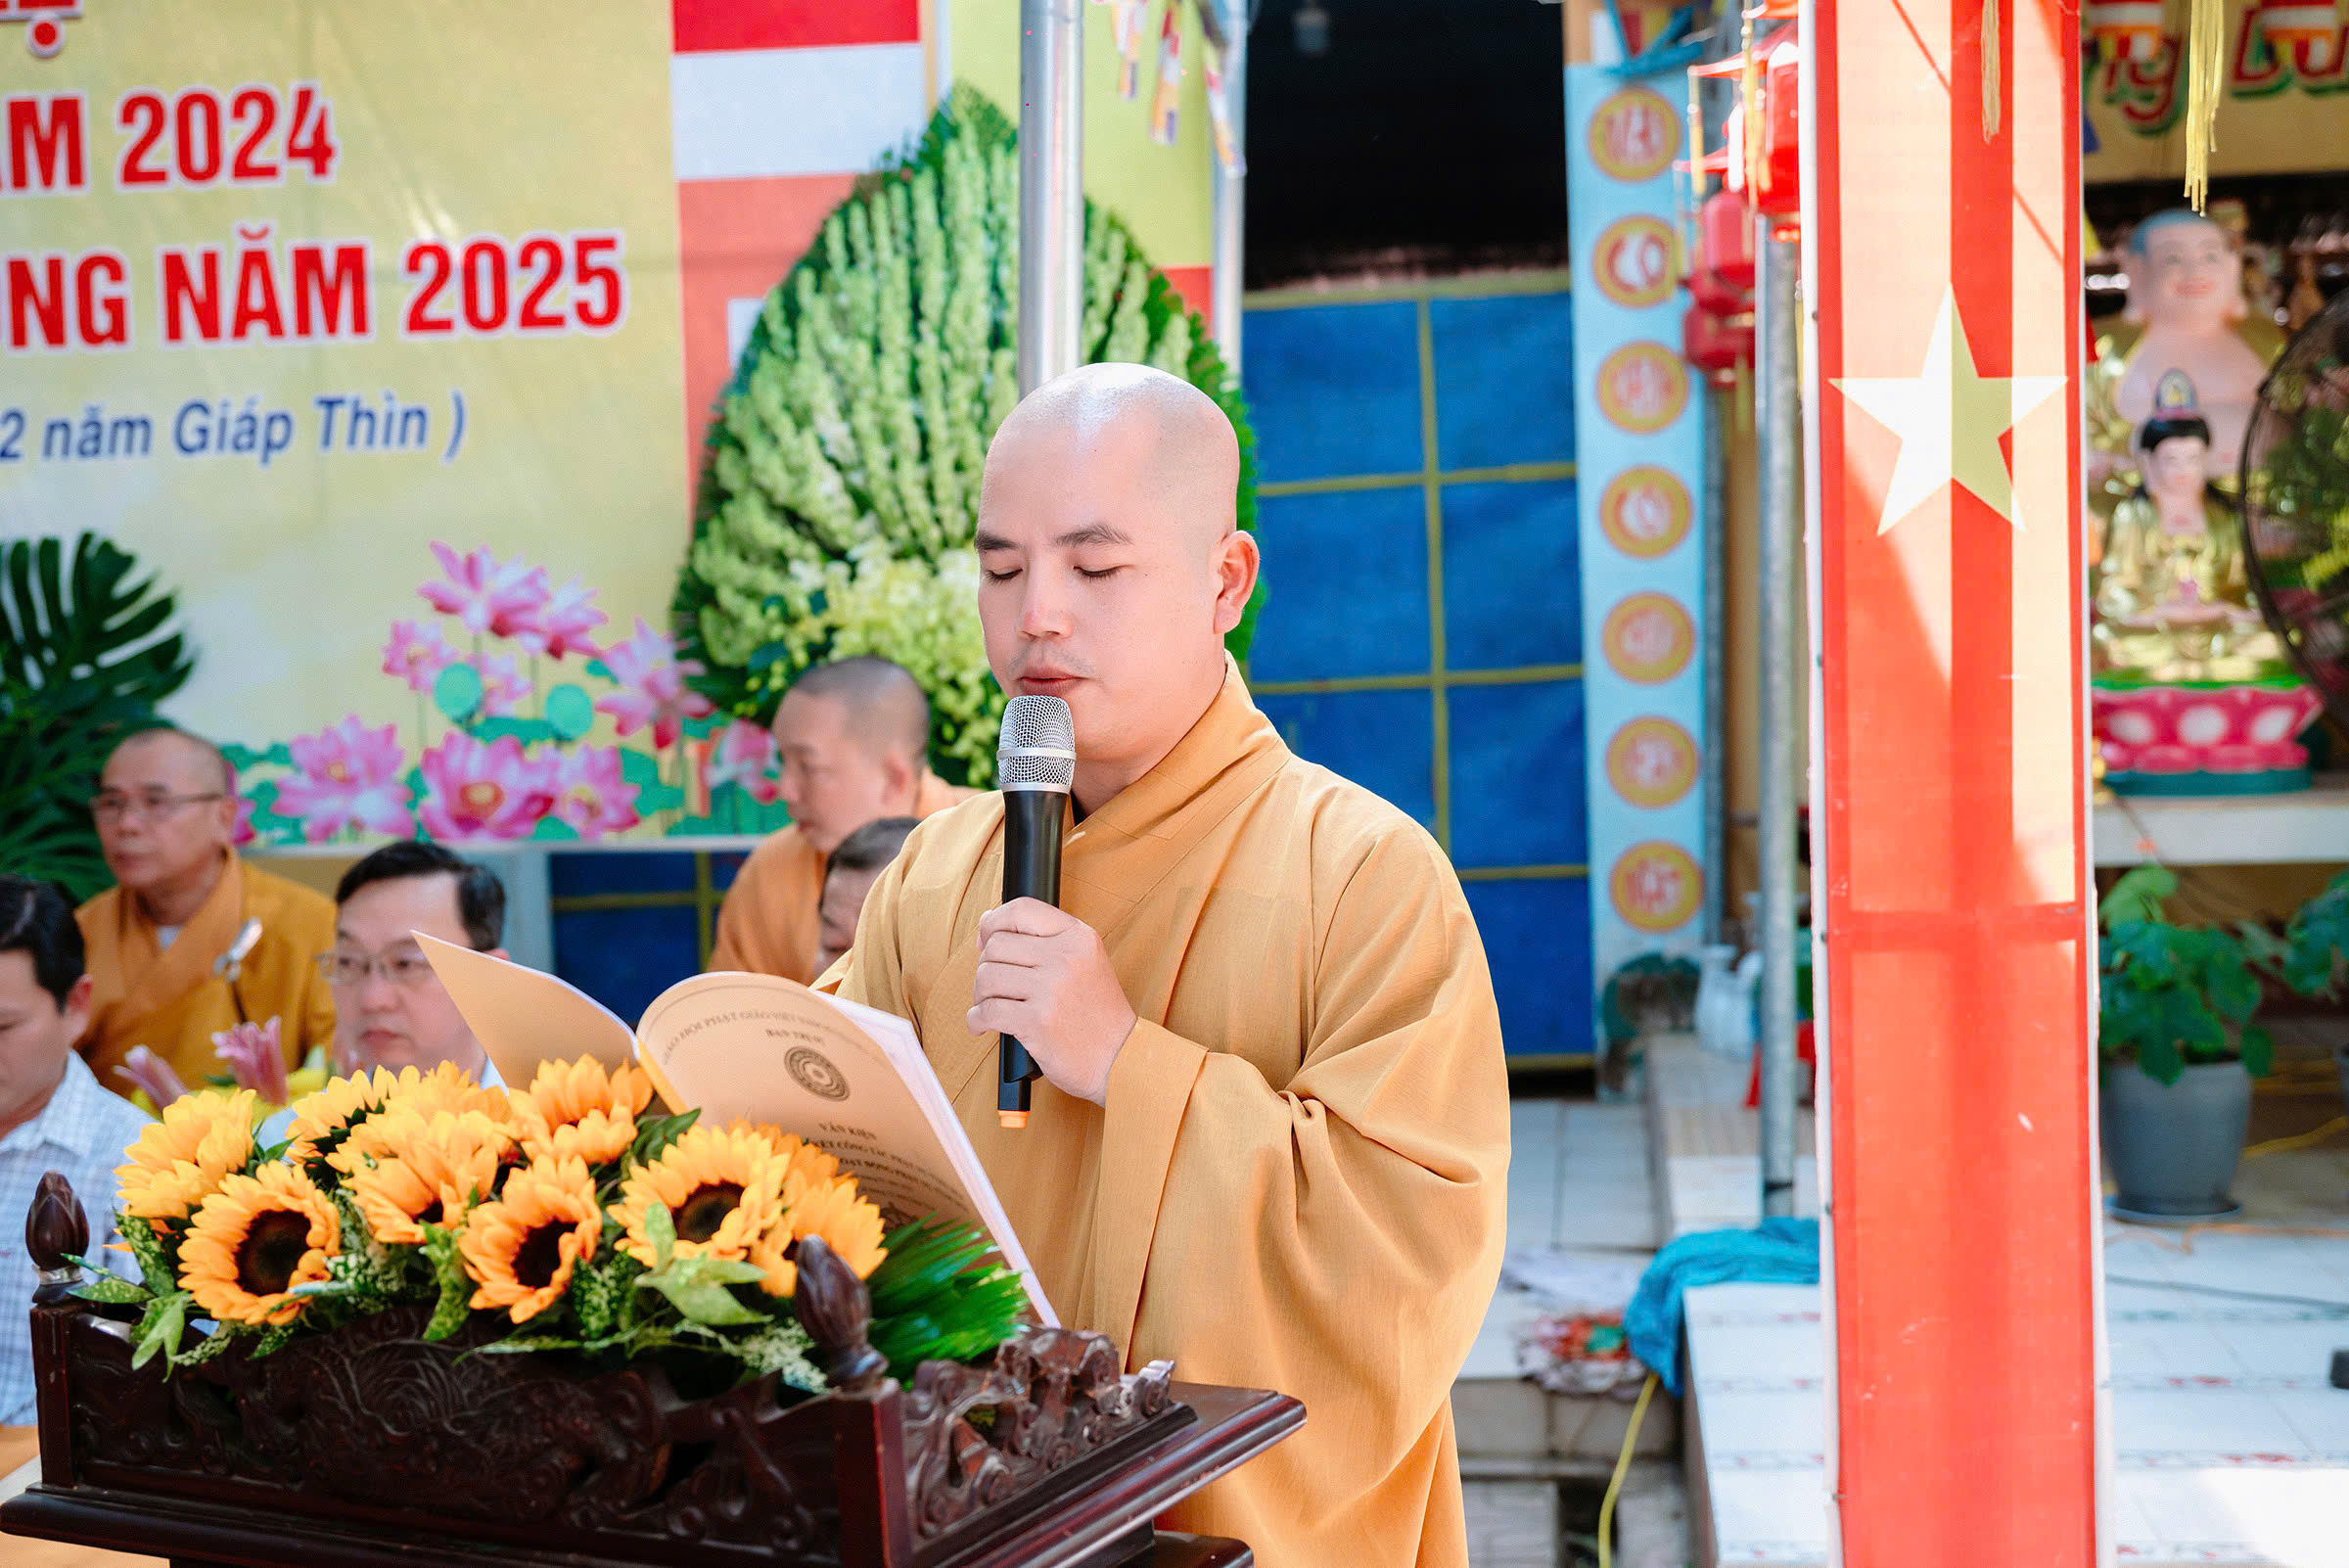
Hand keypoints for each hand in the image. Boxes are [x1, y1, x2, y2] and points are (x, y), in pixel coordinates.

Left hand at [967, 899, 1136, 1105]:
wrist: (1120, 1058)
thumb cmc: (1098, 1014)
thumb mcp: (1086, 961)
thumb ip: (1044, 940)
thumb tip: (989, 924)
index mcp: (1078, 936)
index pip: (1021, 909)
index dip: (994, 922)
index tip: (986, 940)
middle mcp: (1065, 956)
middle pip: (996, 945)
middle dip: (986, 966)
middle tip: (993, 986)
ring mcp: (1051, 988)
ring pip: (986, 976)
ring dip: (980, 994)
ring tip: (991, 1005)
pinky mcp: (1036, 1021)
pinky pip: (986, 1010)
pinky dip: (975, 1020)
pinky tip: (982, 1025)